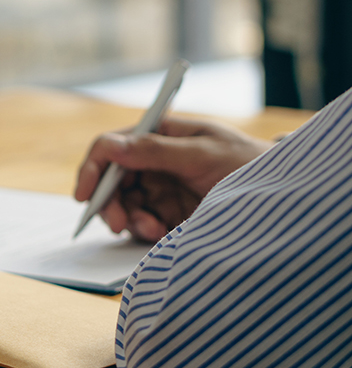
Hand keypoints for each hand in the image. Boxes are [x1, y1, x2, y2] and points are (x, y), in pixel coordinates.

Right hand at [74, 118, 273, 241]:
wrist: (283, 202)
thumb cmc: (249, 165)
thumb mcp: (204, 154)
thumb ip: (156, 150)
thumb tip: (112, 146)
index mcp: (160, 135)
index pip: (113, 146)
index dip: (94, 168)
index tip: (85, 194)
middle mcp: (154, 161)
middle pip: (111, 179)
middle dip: (109, 201)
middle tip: (117, 223)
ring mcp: (160, 189)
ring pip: (122, 204)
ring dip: (129, 219)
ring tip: (152, 229)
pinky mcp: (168, 214)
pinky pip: (139, 223)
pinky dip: (143, 230)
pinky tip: (160, 233)